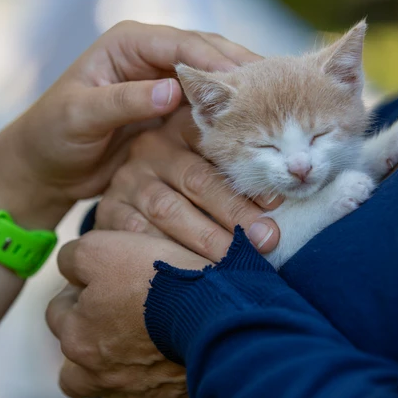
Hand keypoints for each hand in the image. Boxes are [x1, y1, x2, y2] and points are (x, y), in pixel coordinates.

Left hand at [0, 22, 260, 228]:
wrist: (46, 169)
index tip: (248, 80)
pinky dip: (228, 115)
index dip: (215, 60)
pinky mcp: (169, 112)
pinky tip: (250, 125)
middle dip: (239, 69)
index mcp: (128, 44)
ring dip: (240, 92)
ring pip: (212, 80)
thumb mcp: (82, 115)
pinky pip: (206, 109)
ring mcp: (162, 84)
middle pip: (205, 55)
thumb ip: (126, 101)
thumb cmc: (52, 135)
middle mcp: (150, 58)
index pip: (181, 43)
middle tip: (278, 88)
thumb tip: (174, 92)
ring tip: (276, 104)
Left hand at [46, 231, 208, 396]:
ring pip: (107, 374)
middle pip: (80, 349)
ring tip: (138, 331)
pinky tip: (162, 346)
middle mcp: (97, 374)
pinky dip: (149, 367)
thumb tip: (68, 265)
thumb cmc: (157, 279)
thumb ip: (72, 258)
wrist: (213, 310)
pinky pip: (146, 382)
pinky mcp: (165, 396)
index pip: (59, 312)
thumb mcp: (99, 249)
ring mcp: (132, 390)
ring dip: (114, 356)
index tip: (101, 278)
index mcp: (77, 339)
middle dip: (92, 326)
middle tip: (120, 302)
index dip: (78, 289)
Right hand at [95, 106, 281, 260]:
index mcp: (179, 128)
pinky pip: (139, 234)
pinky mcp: (110, 209)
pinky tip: (193, 269)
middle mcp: (152, 149)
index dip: (246, 179)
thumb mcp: (201, 157)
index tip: (276, 203)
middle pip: (196, 179)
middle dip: (234, 213)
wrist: (110, 176)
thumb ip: (233, 167)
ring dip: (206, 237)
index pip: (217, 151)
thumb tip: (287, 187)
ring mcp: (129, 179)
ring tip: (236, 260)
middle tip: (265, 239)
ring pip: (169, 209)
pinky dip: (167, 252)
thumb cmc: (179, 176)